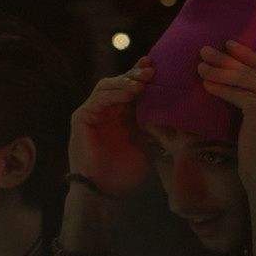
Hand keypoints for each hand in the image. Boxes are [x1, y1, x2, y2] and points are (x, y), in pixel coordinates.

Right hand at [68, 58, 153, 198]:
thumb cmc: (126, 170)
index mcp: (119, 112)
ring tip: (142, 83)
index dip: (140, 75)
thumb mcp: (146, 142)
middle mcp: (104, 108)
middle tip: (151, 70)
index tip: (157, 65)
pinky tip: (130, 94)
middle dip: (134, 74)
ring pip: (106, 86)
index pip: (130, 86)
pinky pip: (98, 99)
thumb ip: (152, 122)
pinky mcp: (81, 117)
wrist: (107, 190)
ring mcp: (91, 111)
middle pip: (118, 81)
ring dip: (125, 82)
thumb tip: (174, 105)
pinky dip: (114, 95)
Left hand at [197, 41, 255, 196]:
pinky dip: (219, 87)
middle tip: (206, 51)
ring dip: (218, 70)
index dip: (248, 56)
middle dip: (227, 59)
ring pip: (242, 79)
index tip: (229, 48)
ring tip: (200, 65)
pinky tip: (205, 84)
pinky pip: (236, 93)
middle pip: (253, 70)